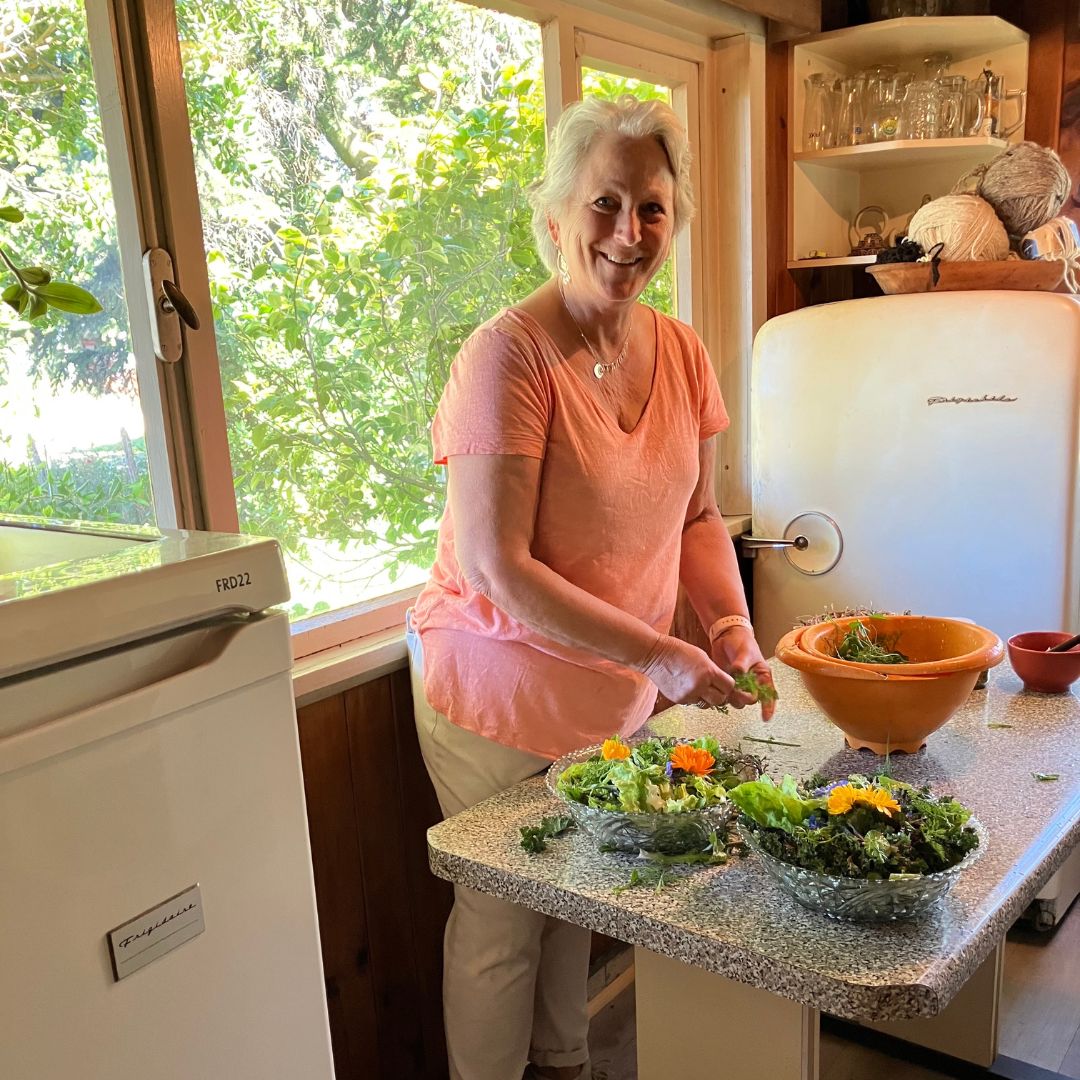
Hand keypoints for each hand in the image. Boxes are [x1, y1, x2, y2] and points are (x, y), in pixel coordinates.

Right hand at [639, 634, 755, 709]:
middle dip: (719, 695)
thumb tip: (722, 684)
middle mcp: (700, 686)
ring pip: (706, 704)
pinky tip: (686, 686)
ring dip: (706, 698)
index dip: (727, 685)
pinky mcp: (679, 700)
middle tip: (714, 688)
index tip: (724, 683)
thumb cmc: (679, 651)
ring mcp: (689, 695)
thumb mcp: (702, 657)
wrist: (655, 655)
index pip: (729, 687)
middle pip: (720, 700)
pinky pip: (692, 703)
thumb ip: (713, 672)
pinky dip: (693, 697)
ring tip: (699, 687)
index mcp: (709, 672)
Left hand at [711, 626, 777, 720]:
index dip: (768, 708)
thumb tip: (738, 673)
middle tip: (735, 691)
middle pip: (750, 700)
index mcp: (762, 676)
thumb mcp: (745, 652)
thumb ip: (742, 664)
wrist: (727, 635)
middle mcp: (752, 683)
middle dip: (743, 698)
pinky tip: (717, 688)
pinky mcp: (726, 683)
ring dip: (731, 697)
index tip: (765, 717)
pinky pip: (725, 694)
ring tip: (726, 687)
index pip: (769, 695)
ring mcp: (738, 684)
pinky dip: (722, 693)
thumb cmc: (742, 641)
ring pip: (736, 699)